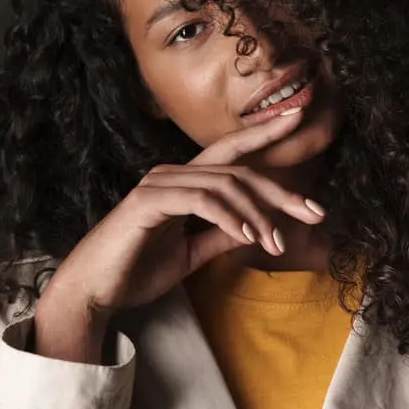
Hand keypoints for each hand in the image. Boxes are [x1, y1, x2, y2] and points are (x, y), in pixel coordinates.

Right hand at [38, 107, 324, 326]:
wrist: (95, 290)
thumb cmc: (136, 271)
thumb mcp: (190, 254)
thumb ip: (219, 237)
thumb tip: (255, 229)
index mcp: (182, 182)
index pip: (230, 153)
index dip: (263, 133)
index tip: (297, 117)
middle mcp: (171, 174)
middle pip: (238, 169)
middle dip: (280, 190)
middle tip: (313, 212)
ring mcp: (158, 185)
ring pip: (224, 184)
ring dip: (257, 215)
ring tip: (276, 243)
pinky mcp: (148, 202)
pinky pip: (201, 201)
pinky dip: (229, 217)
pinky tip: (247, 237)